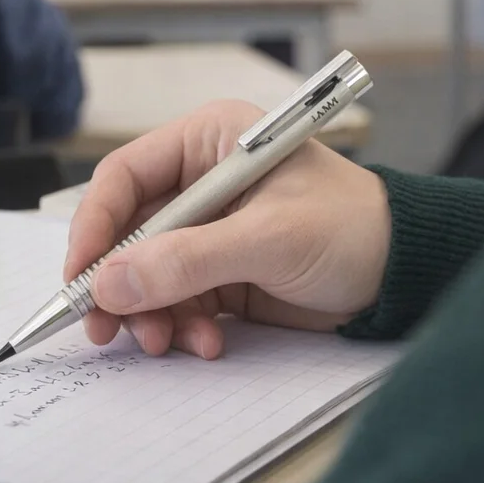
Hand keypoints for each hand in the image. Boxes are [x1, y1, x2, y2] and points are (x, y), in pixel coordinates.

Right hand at [64, 101, 390, 360]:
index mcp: (208, 140)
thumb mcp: (268, 238)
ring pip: (147, 272)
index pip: (126, 175)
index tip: (81, 276)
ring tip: (168, 342)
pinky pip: (176, 299)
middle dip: (118, 281)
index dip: (95, 224)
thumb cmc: (349, 226)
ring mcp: (209, 229)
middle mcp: (200, 181)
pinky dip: (181, 325)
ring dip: (150, 312)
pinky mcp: (220, 270)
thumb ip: (189, 260)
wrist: (403, 272)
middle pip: (128, 230)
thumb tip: (111, 283)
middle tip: (105, 327)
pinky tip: (207, 341)